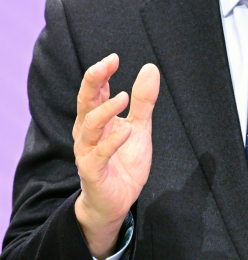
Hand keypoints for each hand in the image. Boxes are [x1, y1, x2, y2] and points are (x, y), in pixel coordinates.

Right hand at [73, 54, 159, 259]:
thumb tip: (150, 68)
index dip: (102, 73)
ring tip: (123, 97)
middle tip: (107, 64)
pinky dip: (111, 141)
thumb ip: (143, 101)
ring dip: (105, 109)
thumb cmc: (124, 162)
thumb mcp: (140, 128)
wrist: (118, 201)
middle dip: (93, 81)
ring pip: (89, 125)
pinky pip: (98, 154)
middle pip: (85, 102)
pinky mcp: (92, 171)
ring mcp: (88, 151)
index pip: (95, 90)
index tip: (114, 58)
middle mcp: (88, 132)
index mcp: (98, 119)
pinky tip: (125, 130)